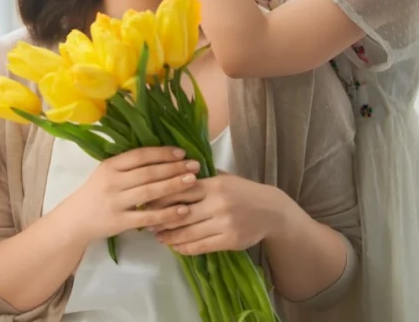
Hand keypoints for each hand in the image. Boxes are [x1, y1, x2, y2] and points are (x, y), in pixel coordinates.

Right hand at [50, 147, 200, 246]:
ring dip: (174, 185)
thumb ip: (127, 166)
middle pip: (149, 172)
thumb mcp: (105, 174)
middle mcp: (113, 182)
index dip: (162, 153)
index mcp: (109, 166)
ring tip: (193, 181)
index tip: (181, 153)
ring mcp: (116, 202)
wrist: (74, 220)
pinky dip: (167, 213)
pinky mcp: (120, 221)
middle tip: (195, 165)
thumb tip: (160, 156)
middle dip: (174, 168)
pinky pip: (148, 216)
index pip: (140, 156)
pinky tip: (183, 210)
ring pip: (150, 192)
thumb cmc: (94, 194)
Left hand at [146, 172, 288, 254]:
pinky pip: (201, 246)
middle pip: (181, 213)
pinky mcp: (230, 241)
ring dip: (169, 236)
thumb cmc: (243, 191)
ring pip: (189, 232)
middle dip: (161, 219)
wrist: (272, 211)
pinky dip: (185, 248)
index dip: (161, 197)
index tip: (147, 201)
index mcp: (214, 185)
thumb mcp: (224, 177)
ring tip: (157, 236)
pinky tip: (175, 246)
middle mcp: (218, 203)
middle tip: (147, 222)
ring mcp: (224, 223)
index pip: (181, 190)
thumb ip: (201, 176)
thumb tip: (170, 172)